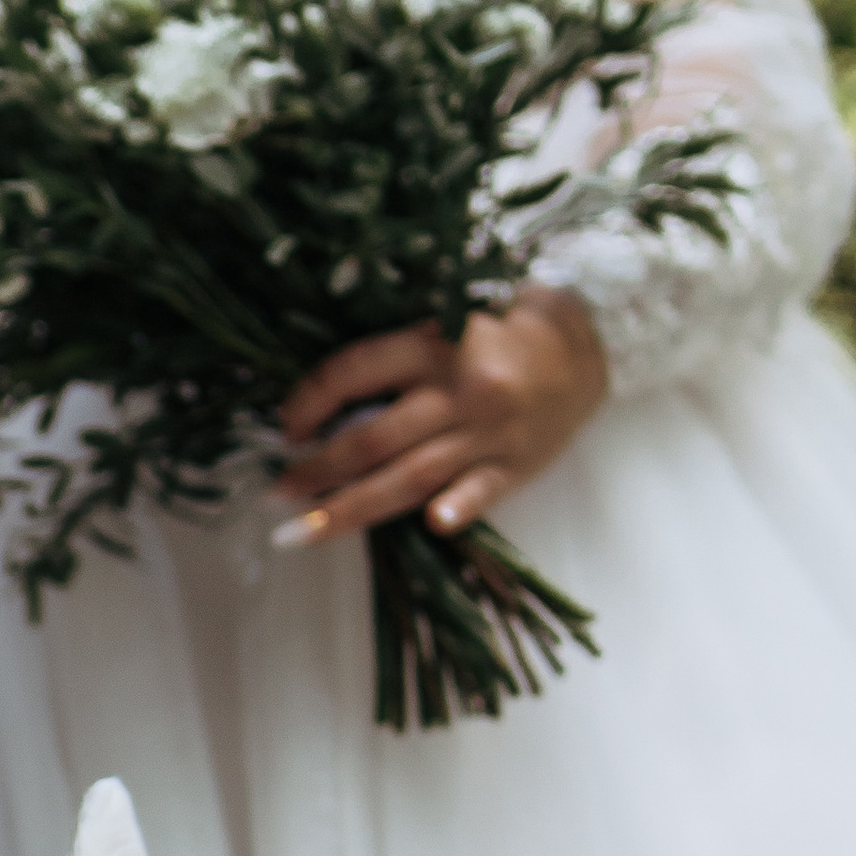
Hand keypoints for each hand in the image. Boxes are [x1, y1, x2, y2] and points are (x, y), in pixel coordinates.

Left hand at [271, 285, 607, 547]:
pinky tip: (432, 525)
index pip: (354, 373)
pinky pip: (484, 489)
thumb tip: (317, 402)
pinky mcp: (517, 464)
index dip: (310, 402)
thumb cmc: (494, 336)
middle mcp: (459, 390)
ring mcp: (490, 431)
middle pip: (373, 440)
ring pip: (413, 475)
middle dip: (315, 472)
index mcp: (433, 345)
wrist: (582, 345)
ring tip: (303, 530)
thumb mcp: (442, 324)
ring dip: (352, 507)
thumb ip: (392, 358)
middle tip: (273, 498)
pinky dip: (459, 506)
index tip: (283, 430)